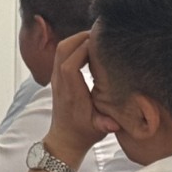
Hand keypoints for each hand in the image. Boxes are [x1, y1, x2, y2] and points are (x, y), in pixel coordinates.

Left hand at [44, 30, 108, 164]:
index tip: (99, 43)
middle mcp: (60, 83)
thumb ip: (105, 125)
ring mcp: (56, 79)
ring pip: (60, 50)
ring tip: (97, 36)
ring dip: (76, 39)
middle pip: (62, 51)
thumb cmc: (84, 132)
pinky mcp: (57, 77)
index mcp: (71, 93)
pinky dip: (74, 45)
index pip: (69, 66)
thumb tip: (114, 124)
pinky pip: (61, 54)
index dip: (82, 51)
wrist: (65, 138)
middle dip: (79, 38)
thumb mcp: (98, 130)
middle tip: (101, 33)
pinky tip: (90, 46)